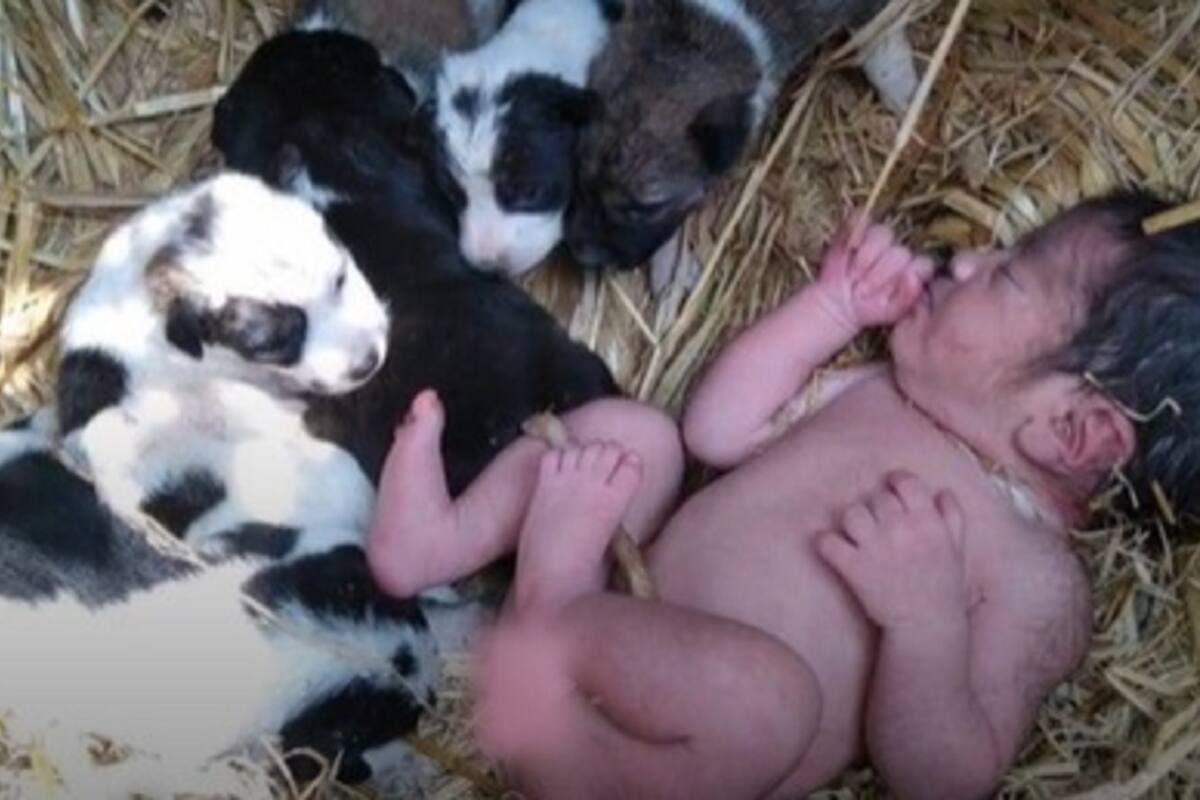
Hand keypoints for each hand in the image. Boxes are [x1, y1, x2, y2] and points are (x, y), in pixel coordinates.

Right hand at [814, 215, 935, 331]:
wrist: (839, 304)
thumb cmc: (870, 308)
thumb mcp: (892, 311)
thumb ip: (908, 297)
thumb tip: (911, 275)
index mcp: (914, 267)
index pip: (922, 263)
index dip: (904, 276)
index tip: (887, 293)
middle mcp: (898, 248)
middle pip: (899, 252)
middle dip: (880, 273)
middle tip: (863, 289)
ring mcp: (878, 236)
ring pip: (882, 233)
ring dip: (867, 255)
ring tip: (854, 274)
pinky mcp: (856, 227)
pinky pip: (859, 216)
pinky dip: (854, 229)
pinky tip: (850, 247)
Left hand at [817, 471, 967, 629]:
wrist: (926, 625)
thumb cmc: (942, 586)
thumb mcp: (957, 549)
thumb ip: (953, 517)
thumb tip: (942, 492)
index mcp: (928, 523)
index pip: (905, 482)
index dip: (896, 482)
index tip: (891, 488)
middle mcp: (901, 530)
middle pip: (876, 498)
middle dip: (876, 508)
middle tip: (879, 524)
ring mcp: (875, 548)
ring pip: (851, 514)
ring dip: (852, 522)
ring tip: (858, 535)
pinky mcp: (854, 568)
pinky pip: (828, 542)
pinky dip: (825, 542)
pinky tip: (832, 547)